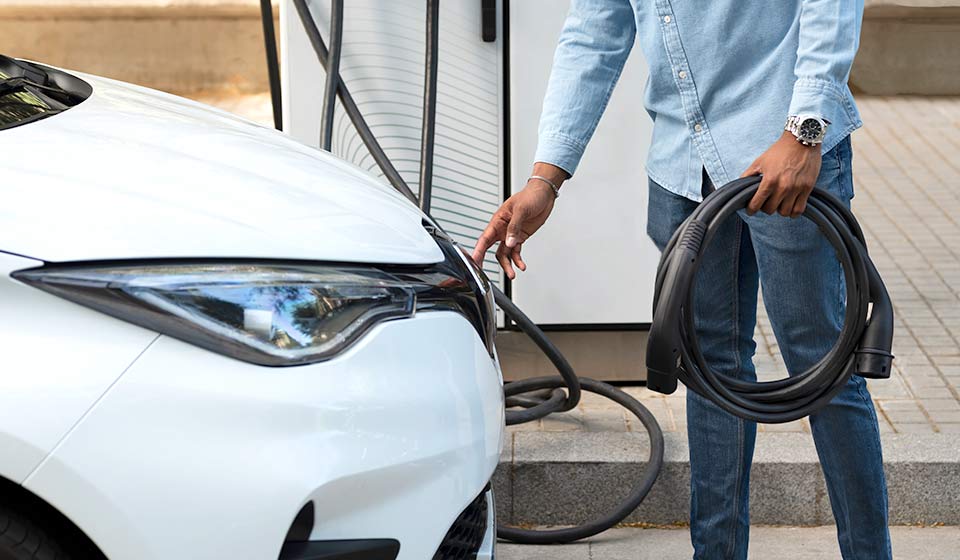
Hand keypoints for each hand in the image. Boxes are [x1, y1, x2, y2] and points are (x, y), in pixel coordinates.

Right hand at [471, 164, 563, 278]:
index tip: (474, 261)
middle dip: (486, 261)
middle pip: (490, 249)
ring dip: (508, 264)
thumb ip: (514, 227)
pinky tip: (522, 266)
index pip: (484, 238)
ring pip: (504, 253)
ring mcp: (511, 234)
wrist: (544, 195)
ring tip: (512, 274)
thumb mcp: (522, 210)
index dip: (478, 251)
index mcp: (498, 220)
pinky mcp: (520, 237)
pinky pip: (516, 252)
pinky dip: (518, 260)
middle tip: (484, 274)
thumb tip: (509, 243)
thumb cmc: (530, 196)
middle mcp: (502, 229)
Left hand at [742, 132, 821, 217]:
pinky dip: (793, 211)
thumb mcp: (760, 161)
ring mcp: (796, 188)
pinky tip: (790, 205)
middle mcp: (783, 186)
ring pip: (784, 212)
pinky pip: (799, 210)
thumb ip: (748, 175)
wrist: (802, 140)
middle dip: (765, 207)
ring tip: (778, 203)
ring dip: (779, 209)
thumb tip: (739, 186)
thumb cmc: (780, 150)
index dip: (751, 209)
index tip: (751, 209)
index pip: (756, 204)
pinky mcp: (807, 188)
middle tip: (766, 202)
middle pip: (770, 210)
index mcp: (769, 180)